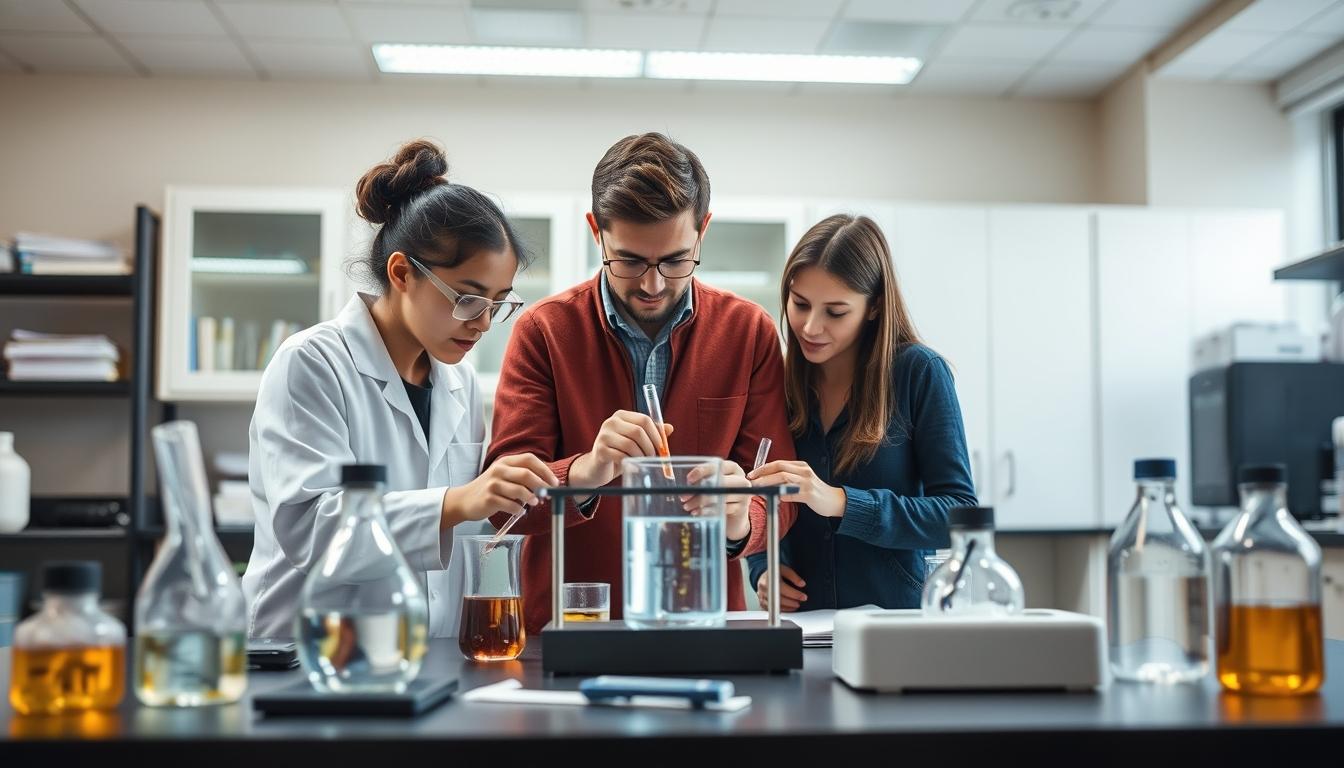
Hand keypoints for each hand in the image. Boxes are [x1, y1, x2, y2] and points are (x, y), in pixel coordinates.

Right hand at [441, 453, 557, 527]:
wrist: (465, 500)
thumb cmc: (491, 488)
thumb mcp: (505, 475)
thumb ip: (523, 476)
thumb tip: (549, 482)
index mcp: (506, 461)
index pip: (530, 459)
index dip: (545, 470)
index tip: (555, 482)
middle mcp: (499, 470)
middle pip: (526, 474)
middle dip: (542, 485)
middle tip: (548, 495)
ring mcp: (493, 484)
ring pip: (519, 490)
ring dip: (532, 498)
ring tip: (535, 503)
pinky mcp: (488, 499)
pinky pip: (510, 505)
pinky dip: (519, 510)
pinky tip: (520, 512)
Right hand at [569, 410, 673, 488]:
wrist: (597, 467)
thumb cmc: (619, 452)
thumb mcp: (636, 441)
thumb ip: (651, 433)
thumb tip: (669, 428)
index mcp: (621, 416)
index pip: (644, 419)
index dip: (656, 434)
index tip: (662, 446)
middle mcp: (611, 422)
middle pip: (638, 431)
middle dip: (650, 446)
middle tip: (654, 457)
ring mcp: (604, 435)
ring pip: (630, 445)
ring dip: (641, 456)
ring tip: (642, 462)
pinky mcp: (600, 450)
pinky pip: (621, 456)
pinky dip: (630, 463)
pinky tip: (632, 466)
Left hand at [685, 460, 750, 540]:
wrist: (734, 515)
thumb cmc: (719, 494)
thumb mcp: (713, 483)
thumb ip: (703, 480)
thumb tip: (685, 484)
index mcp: (732, 468)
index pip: (718, 465)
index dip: (702, 471)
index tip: (689, 479)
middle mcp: (741, 479)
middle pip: (721, 482)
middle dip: (699, 490)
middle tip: (683, 497)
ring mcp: (743, 494)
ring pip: (720, 497)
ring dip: (700, 502)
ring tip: (687, 506)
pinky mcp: (741, 509)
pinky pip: (722, 509)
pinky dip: (707, 511)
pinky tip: (697, 512)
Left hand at [748, 460, 845, 517]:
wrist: (834, 501)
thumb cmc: (815, 491)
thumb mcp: (802, 479)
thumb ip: (788, 477)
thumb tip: (766, 480)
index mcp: (801, 466)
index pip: (778, 463)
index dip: (763, 468)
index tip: (752, 474)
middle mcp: (804, 471)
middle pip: (779, 468)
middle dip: (762, 474)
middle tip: (751, 481)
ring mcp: (807, 482)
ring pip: (783, 478)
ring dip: (768, 483)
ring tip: (758, 489)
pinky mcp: (809, 494)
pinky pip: (791, 494)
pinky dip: (781, 496)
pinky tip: (775, 499)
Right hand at [756, 564, 806, 611]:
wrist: (764, 577)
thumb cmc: (774, 573)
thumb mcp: (784, 570)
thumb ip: (793, 576)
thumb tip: (802, 584)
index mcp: (769, 579)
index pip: (783, 588)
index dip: (794, 594)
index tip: (803, 597)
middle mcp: (764, 588)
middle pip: (779, 599)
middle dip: (792, 602)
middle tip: (800, 602)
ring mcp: (762, 596)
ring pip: (775, 606)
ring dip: (788, 607)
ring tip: (796, 605)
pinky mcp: (762, 603)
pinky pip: (772, 609)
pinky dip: (782, 610)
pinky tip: (789, 607)